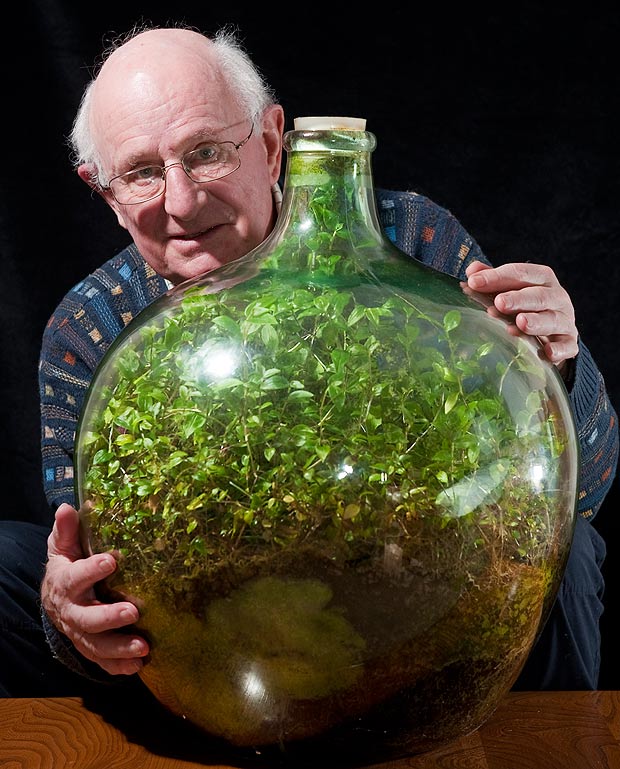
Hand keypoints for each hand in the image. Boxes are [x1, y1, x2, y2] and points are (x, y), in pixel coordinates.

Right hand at [41, 503, 149, 674]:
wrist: (54, 598)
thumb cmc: (67, 564)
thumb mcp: (62, 545)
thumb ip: (66, 530)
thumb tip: (67, 507)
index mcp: (65, 582)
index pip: (75, 577)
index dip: (92, 570)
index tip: (112, 560)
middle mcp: (72, 612)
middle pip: (87, 619)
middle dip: (109, 617)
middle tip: (133, 611)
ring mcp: (81, 632)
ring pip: (96, 645)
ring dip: (119, 648)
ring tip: (143, 648)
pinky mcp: (91, 646)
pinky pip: (102, 661)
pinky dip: (118, 666)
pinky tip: (138, 666)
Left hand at [465, 261, 577, 373]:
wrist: (556, 330)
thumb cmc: (527, 305)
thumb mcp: (512, 289)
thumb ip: (494, 280)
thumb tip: (472, 271)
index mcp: (542, 279)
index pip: (520, 273)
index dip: (497, 277)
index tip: (474, 282)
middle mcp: (557, 297)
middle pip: (539, 296)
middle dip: (518, 299)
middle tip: (499, 303)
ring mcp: (565, 320)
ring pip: (553, 320)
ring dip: (537, 322)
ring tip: (520, 323)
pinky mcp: (569, 342)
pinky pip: (567, 345)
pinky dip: (559, 349)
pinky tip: (548, 352)